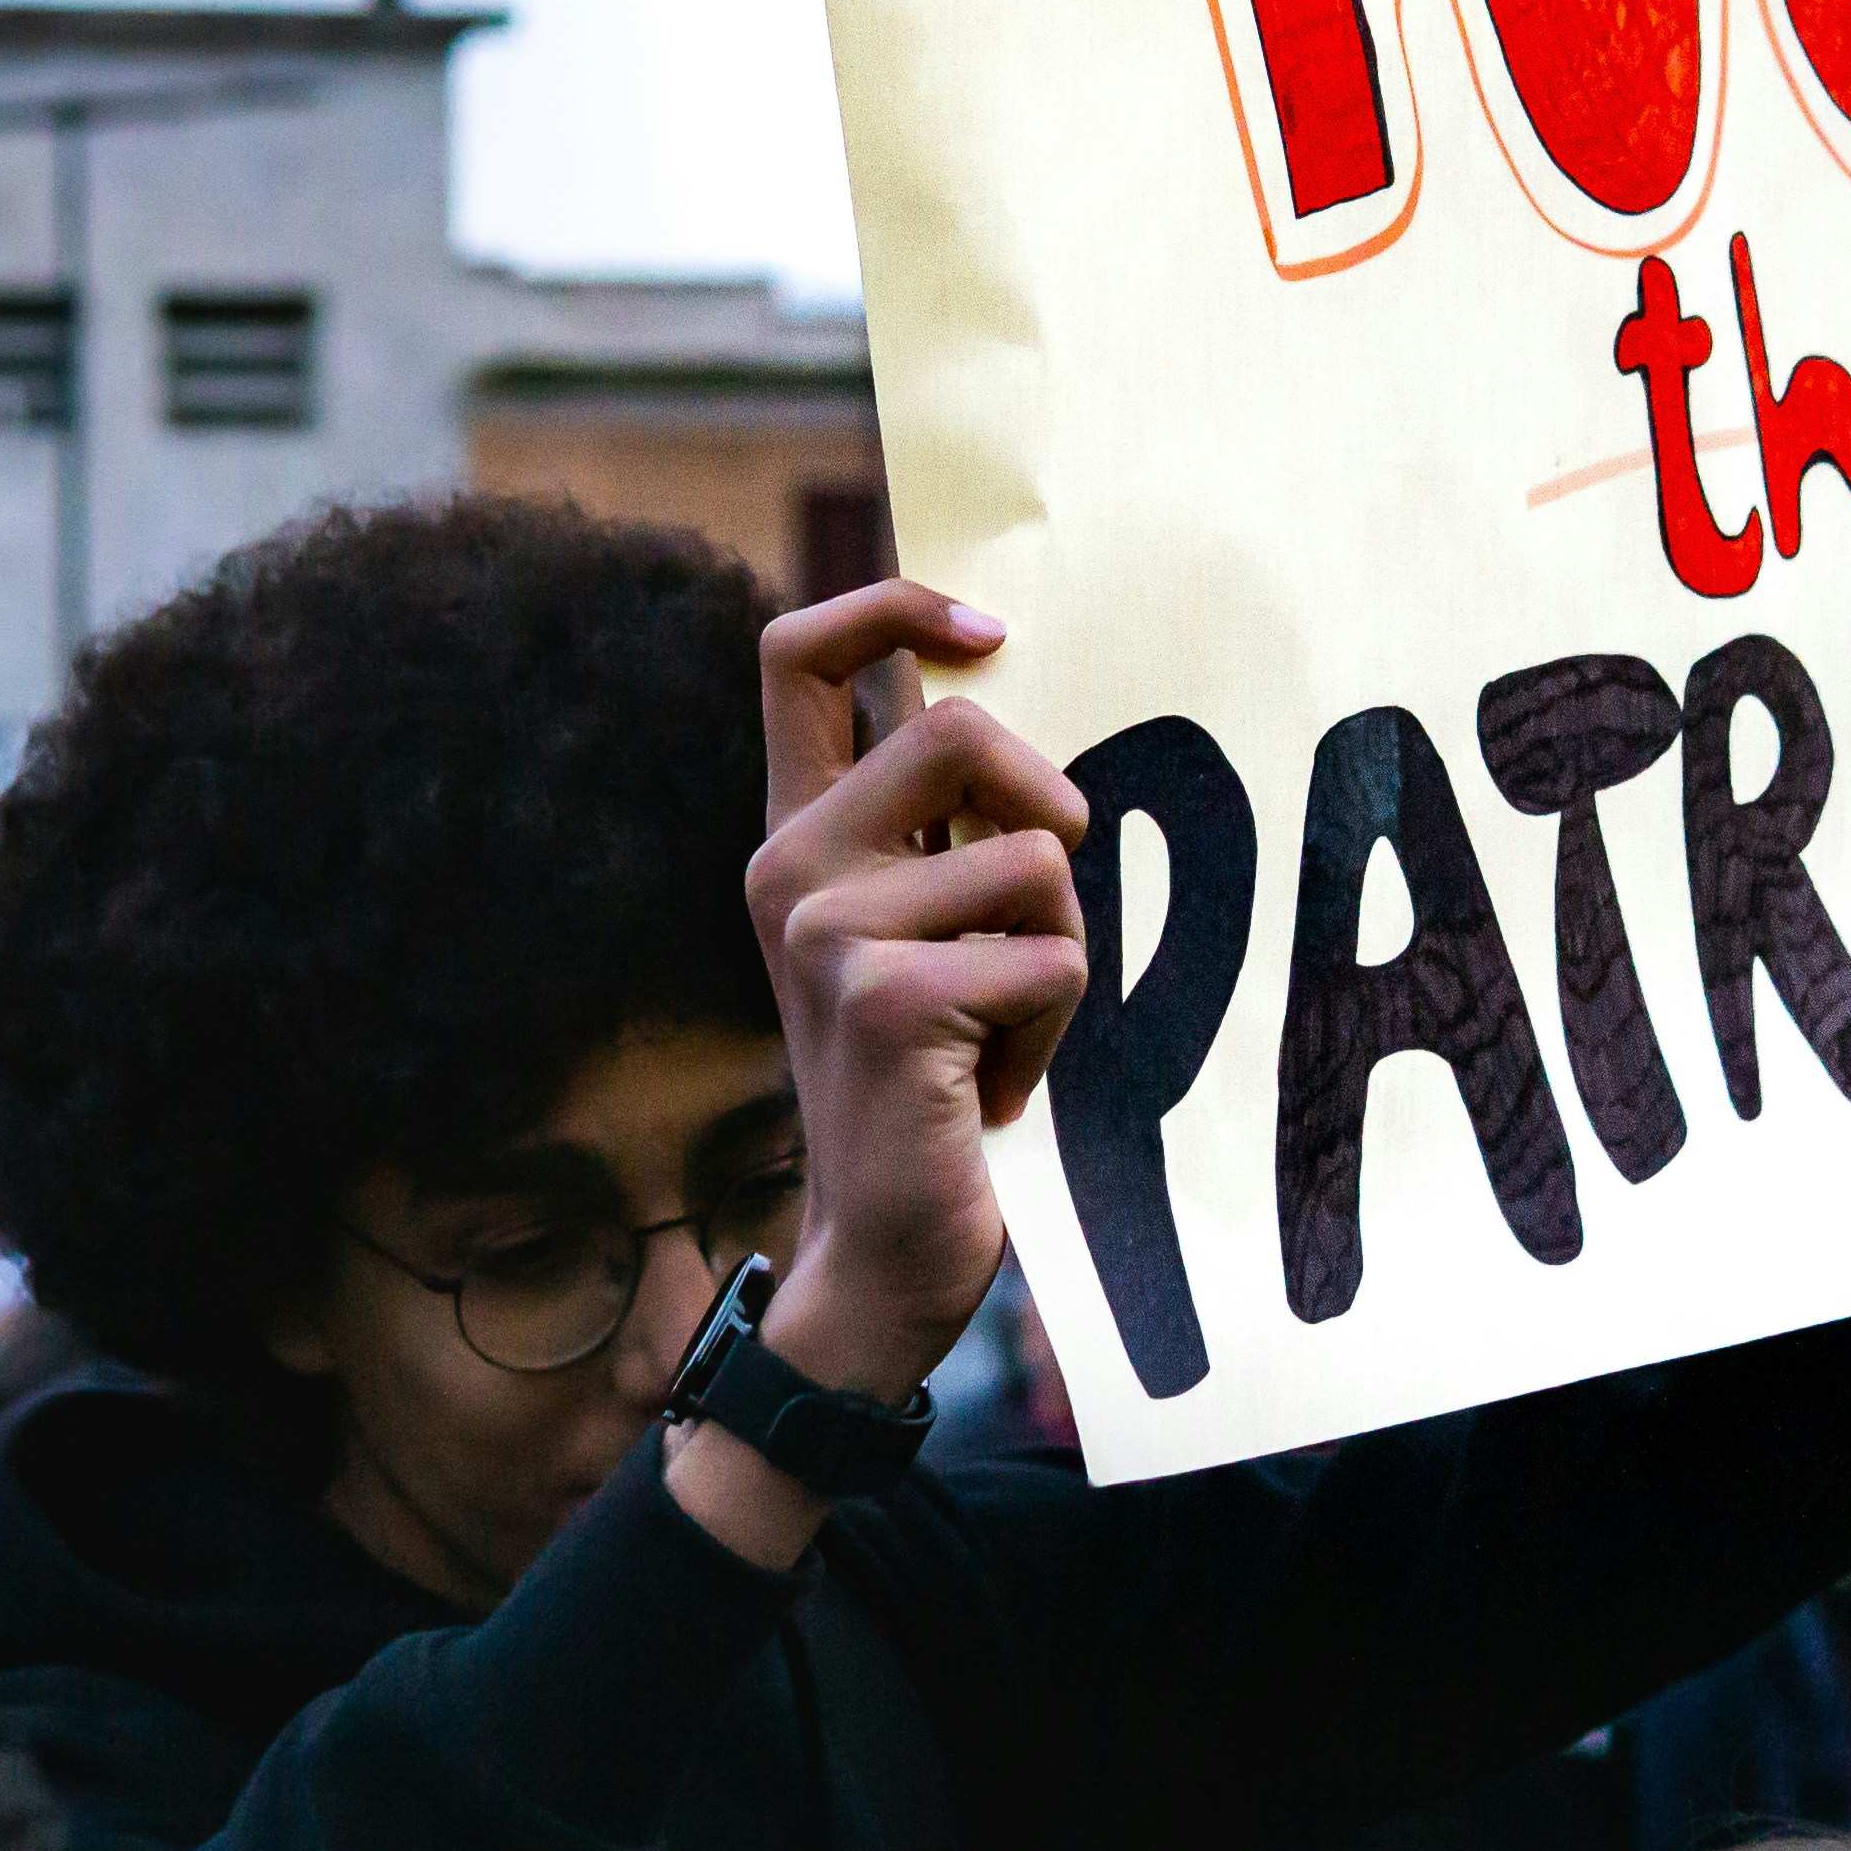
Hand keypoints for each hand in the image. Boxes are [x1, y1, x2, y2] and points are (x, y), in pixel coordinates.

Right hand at [740, 580, 1088, 1399]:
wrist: (888, 1245)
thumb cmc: (941, 1075)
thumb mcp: (936, 925)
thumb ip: (950, 823)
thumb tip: (1014, 688)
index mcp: (799, 836)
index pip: (798, 657)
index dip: (893, 606)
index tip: (983, 629)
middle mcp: (790, 867)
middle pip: (962, 728)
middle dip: (1049, 812)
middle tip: (1032, 918)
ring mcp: (826, 930)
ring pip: (1037, 856)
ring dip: (1060, 948)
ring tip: (999, 1029)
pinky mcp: (887, 995)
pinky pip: (1056, 953)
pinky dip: (1059, 1022)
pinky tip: (992, 1083)